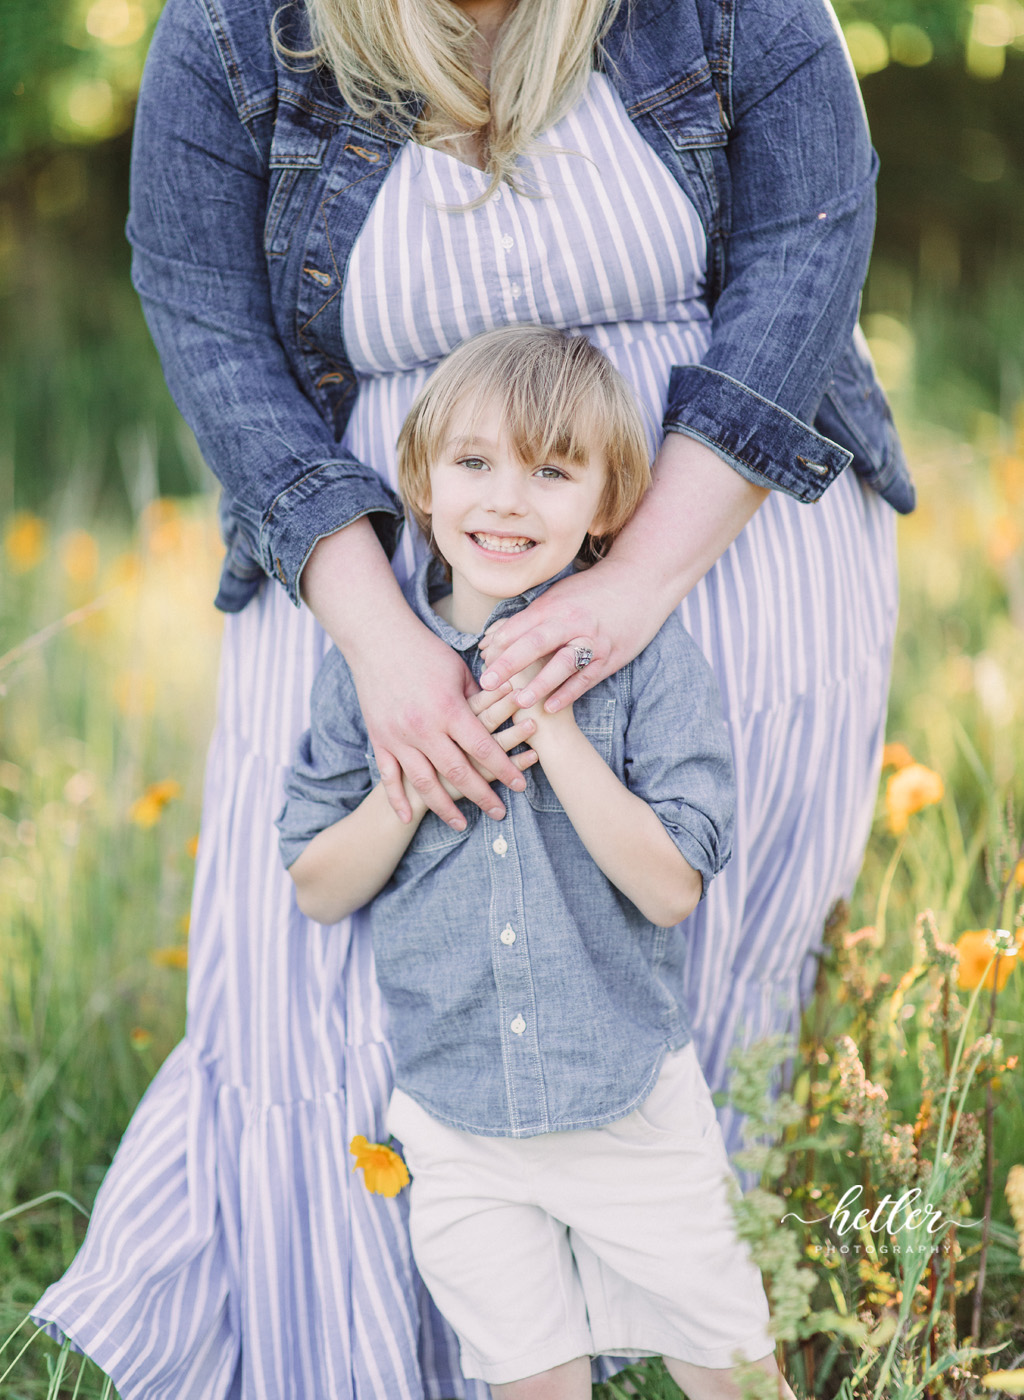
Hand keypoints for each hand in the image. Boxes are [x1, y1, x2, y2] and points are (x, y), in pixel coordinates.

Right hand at [348, 613, 532, 829]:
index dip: (505, 769)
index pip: (483, 747)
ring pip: (424, 783)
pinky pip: (388, 777)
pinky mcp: (379, 739)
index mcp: (449, 709)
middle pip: (459, 772)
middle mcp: (424, 727)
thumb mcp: (458, 671)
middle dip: (482, 796)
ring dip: (444, 807)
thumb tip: (502, 713)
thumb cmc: (425, 652)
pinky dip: (396, 799)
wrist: (377, 640)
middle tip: (499, 812)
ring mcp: (399, 736)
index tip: (521, 786)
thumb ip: (479, 699)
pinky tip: (407, 818)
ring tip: (462, 825)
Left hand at [478, 556, 660, 712]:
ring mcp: (592, 640)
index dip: (498, 643)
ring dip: (539, 683)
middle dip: (508, 664)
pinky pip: (585, 678)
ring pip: (562, 664)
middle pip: (535, 643)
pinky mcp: (609, 656)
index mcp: (555, 605)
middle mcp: (572, 622)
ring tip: (519, 701)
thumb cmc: (593, 589)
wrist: (642, 582)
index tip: (480, 658)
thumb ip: (532, 616)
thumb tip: (496, 636)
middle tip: (486, 682)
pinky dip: (567, 694)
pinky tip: (549, 707)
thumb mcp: (560, 595)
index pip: (520, 625)